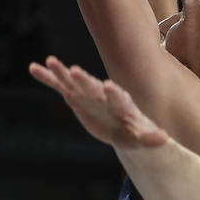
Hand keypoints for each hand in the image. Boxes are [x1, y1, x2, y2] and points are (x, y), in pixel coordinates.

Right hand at [29, 56, 168, 150]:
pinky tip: (34, 68)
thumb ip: (151, 138)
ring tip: (50, 61)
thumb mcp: (142, 139)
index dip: (114, 94)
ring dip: (63, 73)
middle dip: (85, 80)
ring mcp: (88, 95)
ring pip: (75, 82)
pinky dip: (48, 78)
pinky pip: (60, 86)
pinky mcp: (76, 98)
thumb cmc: (135, 133)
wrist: (123, 126)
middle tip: (75, 71)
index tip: (108, 87)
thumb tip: (165, 139)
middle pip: (94, 88)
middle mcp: (104, 96)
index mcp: (121, 105)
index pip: (118, 99)